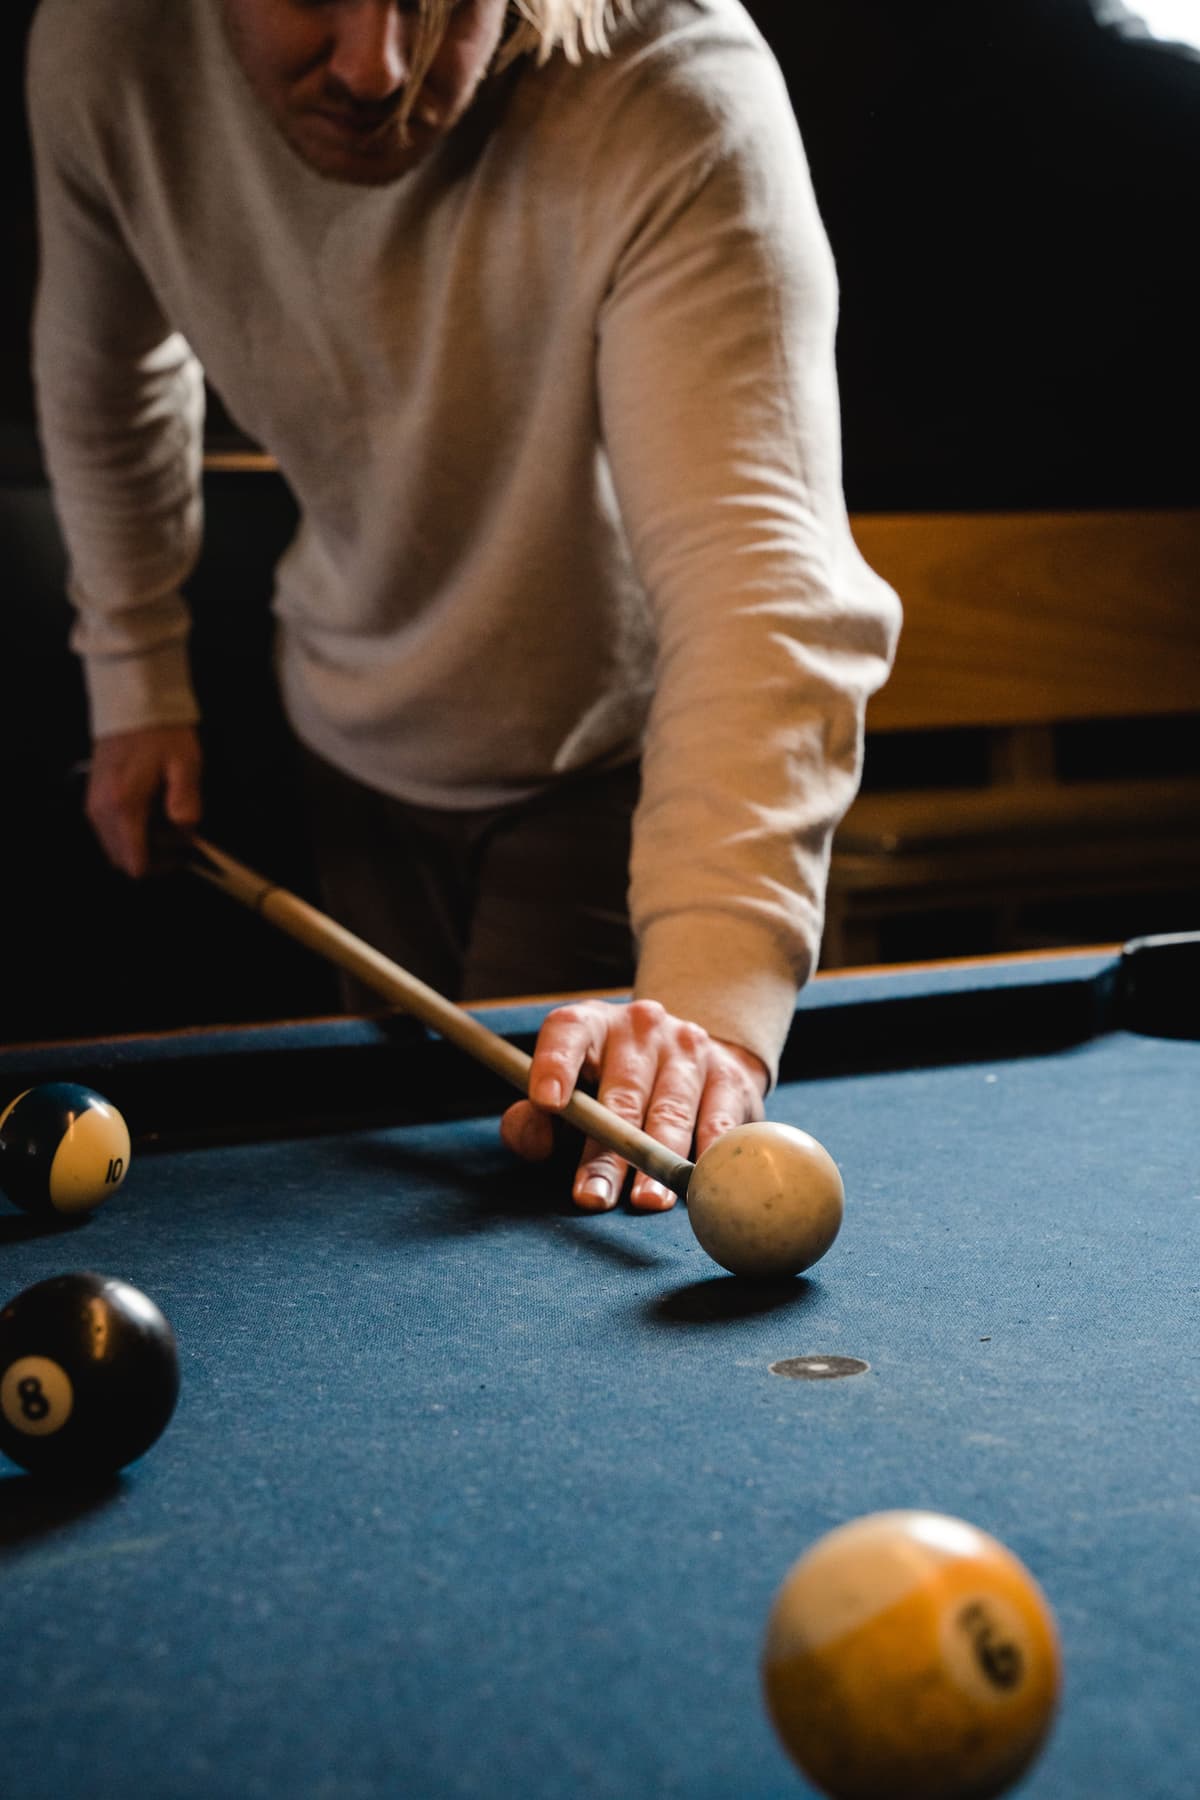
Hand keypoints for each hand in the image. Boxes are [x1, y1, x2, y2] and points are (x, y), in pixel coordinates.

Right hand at [86, 725, 203, 876]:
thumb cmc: (161, 733)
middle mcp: (101, 812)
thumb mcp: (185, 763)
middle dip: (155, 856)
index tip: (184, 847)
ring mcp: (93, 807)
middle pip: (124, 861)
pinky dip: (131, 832)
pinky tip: (152, 811)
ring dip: (143, 845)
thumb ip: (186, 799)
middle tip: (180, 831)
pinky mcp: (93, 801)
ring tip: (167, 818)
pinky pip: (110, 834)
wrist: (131, 704)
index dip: (163, 865)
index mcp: (124, 806)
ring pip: (115, 849)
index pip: (136, 863)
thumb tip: (187, 829)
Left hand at [499, 998, 767, 1210]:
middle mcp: (641, 1028)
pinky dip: (708, 1155)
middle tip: (592, 1197)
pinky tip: (699, 1183)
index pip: (568, 1032)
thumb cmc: (610, 1087)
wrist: (690, 1058)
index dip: (555, 1063)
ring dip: (657, 1160)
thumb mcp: (568, 1093)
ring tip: (646, 1201)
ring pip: (671, 1110)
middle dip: (606, 1152)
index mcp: (591, 1025)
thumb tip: (532, 1141)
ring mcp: (689, 1049)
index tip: (546, 1101)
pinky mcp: (730, 1077)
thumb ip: (535, 1121)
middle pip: (622, 1093)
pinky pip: (719, 1121)